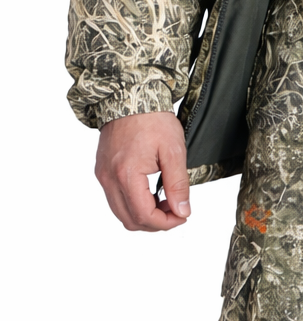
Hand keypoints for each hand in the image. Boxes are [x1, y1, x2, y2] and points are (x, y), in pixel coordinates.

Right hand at [95, 111, 190, 231]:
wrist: (131, 97)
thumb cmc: (152, 119)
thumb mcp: (174, 151)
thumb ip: (178, 184)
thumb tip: (182, 211)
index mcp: (126, 174)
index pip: (144, 216)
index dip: (166, 223)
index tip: (183, 216)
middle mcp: (109, 178)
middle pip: (129, 220)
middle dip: (155, 223)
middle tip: (176, 211)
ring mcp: (102, 175)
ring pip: (120, 212)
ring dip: (143, 215)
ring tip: (165, 202)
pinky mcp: (102, 170)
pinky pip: (115, 199)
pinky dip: (133, 204)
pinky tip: (150, 193)